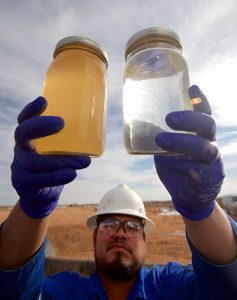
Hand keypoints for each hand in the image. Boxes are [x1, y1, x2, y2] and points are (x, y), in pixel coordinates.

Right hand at [11, 97, 90, 218]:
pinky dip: (57, 176)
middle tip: (61, 123)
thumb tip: (101, 123)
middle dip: (40, 126)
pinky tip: (72, 174)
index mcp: (30, 136)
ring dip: (60, 160)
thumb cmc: (55, 164)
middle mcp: (22, 148)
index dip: (31, 109)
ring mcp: (20, 165)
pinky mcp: (24, 182)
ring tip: (83, 161)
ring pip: (34, 161)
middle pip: (23, 133)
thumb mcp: (60, 149)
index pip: (25, 119)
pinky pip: (38, 179)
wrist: (42, 193)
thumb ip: (71, 137)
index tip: (44, 101)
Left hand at [154, 85, 224, 220]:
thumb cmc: (177, 167)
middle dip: (190, 119)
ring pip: (204, 148)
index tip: (192, 88)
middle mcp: (210, 144)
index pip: (205, 113)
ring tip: (160, 139)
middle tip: (169, 118)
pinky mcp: (208, 179)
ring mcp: (212, 162)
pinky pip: (194, 169)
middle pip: (208, 126)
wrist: (187, 196)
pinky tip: (162, 160)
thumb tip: (138, 119)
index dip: (201, 100)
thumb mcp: (169, 148)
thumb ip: (161, 134)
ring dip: (181, 142)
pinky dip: (176, 163)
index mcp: (201, 134)